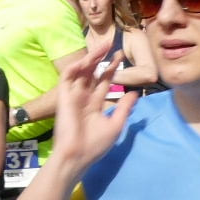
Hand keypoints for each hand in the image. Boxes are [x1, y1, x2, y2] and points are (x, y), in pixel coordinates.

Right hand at [47, 40, 136, 167]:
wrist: (77, 156)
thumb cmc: (95, 144)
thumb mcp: (116, 124)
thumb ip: (124, 107)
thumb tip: (135, 93)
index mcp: (95, 104)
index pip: (104, 81)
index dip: (112, 68)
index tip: (121, 55)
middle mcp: (84, 97)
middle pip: (92, 72)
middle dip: (101, 57)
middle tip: (110, 43)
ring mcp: (73, 96)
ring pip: (81, 71)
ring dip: (90, 58)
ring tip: (101, 46)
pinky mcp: (63, 96)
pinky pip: (67, 77)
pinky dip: (76, 67)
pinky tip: (87, 60)